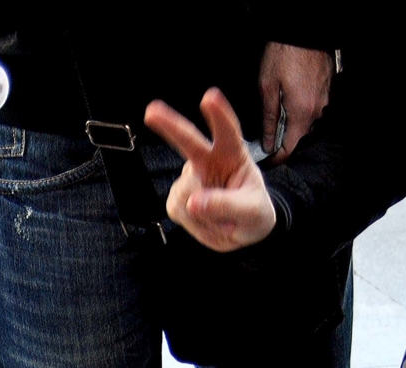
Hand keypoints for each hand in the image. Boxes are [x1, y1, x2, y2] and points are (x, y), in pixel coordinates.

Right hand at [145, 90, 277, 251]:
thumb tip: (193, 203)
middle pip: (187, 140)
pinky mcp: (177, 197)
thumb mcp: (252, 212)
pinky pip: (178, 209)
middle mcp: (208, 161)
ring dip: (202, 213)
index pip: (228, 132)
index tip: (210, 97)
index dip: (219, 115)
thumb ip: (226, 205)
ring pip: (185, 192)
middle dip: (169, 124)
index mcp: (233, 155)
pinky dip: (192, 223)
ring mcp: (190, 178)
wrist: (243, 232)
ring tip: (220, 219)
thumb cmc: (253, 213)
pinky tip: (205, 220)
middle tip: (151, 111)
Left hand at [259, 43, 330, 159]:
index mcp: (302, 113)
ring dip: (293, 128)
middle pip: (301, 139)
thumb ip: (268, 119)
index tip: (266, 160)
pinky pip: (313, 111)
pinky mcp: (327, 90)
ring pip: (307, 125)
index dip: (277, 158)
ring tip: (276, 125)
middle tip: (267, 143)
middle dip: (284, 144)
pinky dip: (300, 115)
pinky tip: (288, 107)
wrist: (303, 29)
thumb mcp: (267, 88)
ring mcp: (325, 100)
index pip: (291, 148)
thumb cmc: (284, 54)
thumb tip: (268, 143)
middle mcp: (317, 110)